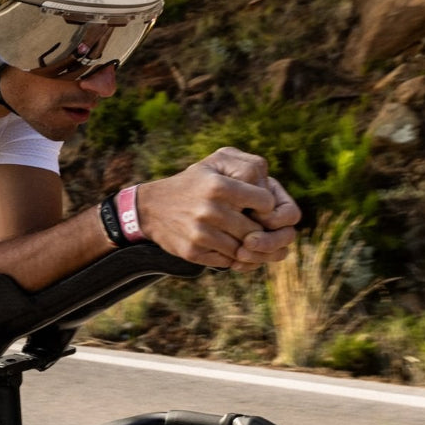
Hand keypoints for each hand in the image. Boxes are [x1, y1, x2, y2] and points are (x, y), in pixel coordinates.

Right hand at [138, 147, 300, 270]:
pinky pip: (228, 262)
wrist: (151, 207)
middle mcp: (209, 210)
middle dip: (260, 230)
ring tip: (245, 238)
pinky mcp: (193, 252)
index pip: (266, 202)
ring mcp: (201, 234)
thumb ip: (249, 166)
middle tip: (256, 226)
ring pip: (244, 250)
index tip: (259, 205)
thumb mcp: (216, 162)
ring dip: (249, 247)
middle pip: (256, 230)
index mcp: (218, 186)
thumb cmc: (194, 182)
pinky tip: (230, 247)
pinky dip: (234, 258)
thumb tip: (272, 194)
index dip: (267, 205)